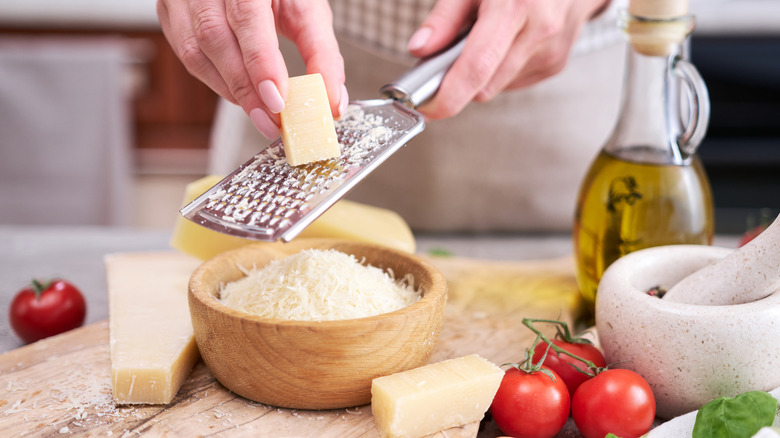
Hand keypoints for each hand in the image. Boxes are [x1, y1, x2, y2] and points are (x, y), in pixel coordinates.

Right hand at [157, 0, 347, 138]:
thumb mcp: (306, 8)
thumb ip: (321, 52)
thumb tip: (331, 101)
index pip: (246, 17)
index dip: (260, 62)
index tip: (277, 100)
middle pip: (215, 38)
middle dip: (246, 87)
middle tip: (272, 120)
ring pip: (196, 51)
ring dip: (231, 89)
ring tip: (260, 111)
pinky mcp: (172, 13)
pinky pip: (187, 54)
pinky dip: (216, 79)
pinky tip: (239, 91)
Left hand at [408, 0, 609, 119]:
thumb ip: (444, 18)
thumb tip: (419, 50)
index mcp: (515, 6)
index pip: (477, 67)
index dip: (448, 95)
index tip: (426, 108)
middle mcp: (539, 31)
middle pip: (484, 86)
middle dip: (459, 81)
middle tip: (448, 58)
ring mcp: (550, 51)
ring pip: (496, 88)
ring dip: (481, 74)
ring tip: (486, 38)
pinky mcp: (555, 64)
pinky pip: (511, 82)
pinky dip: (499, 70)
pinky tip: (506, 43)